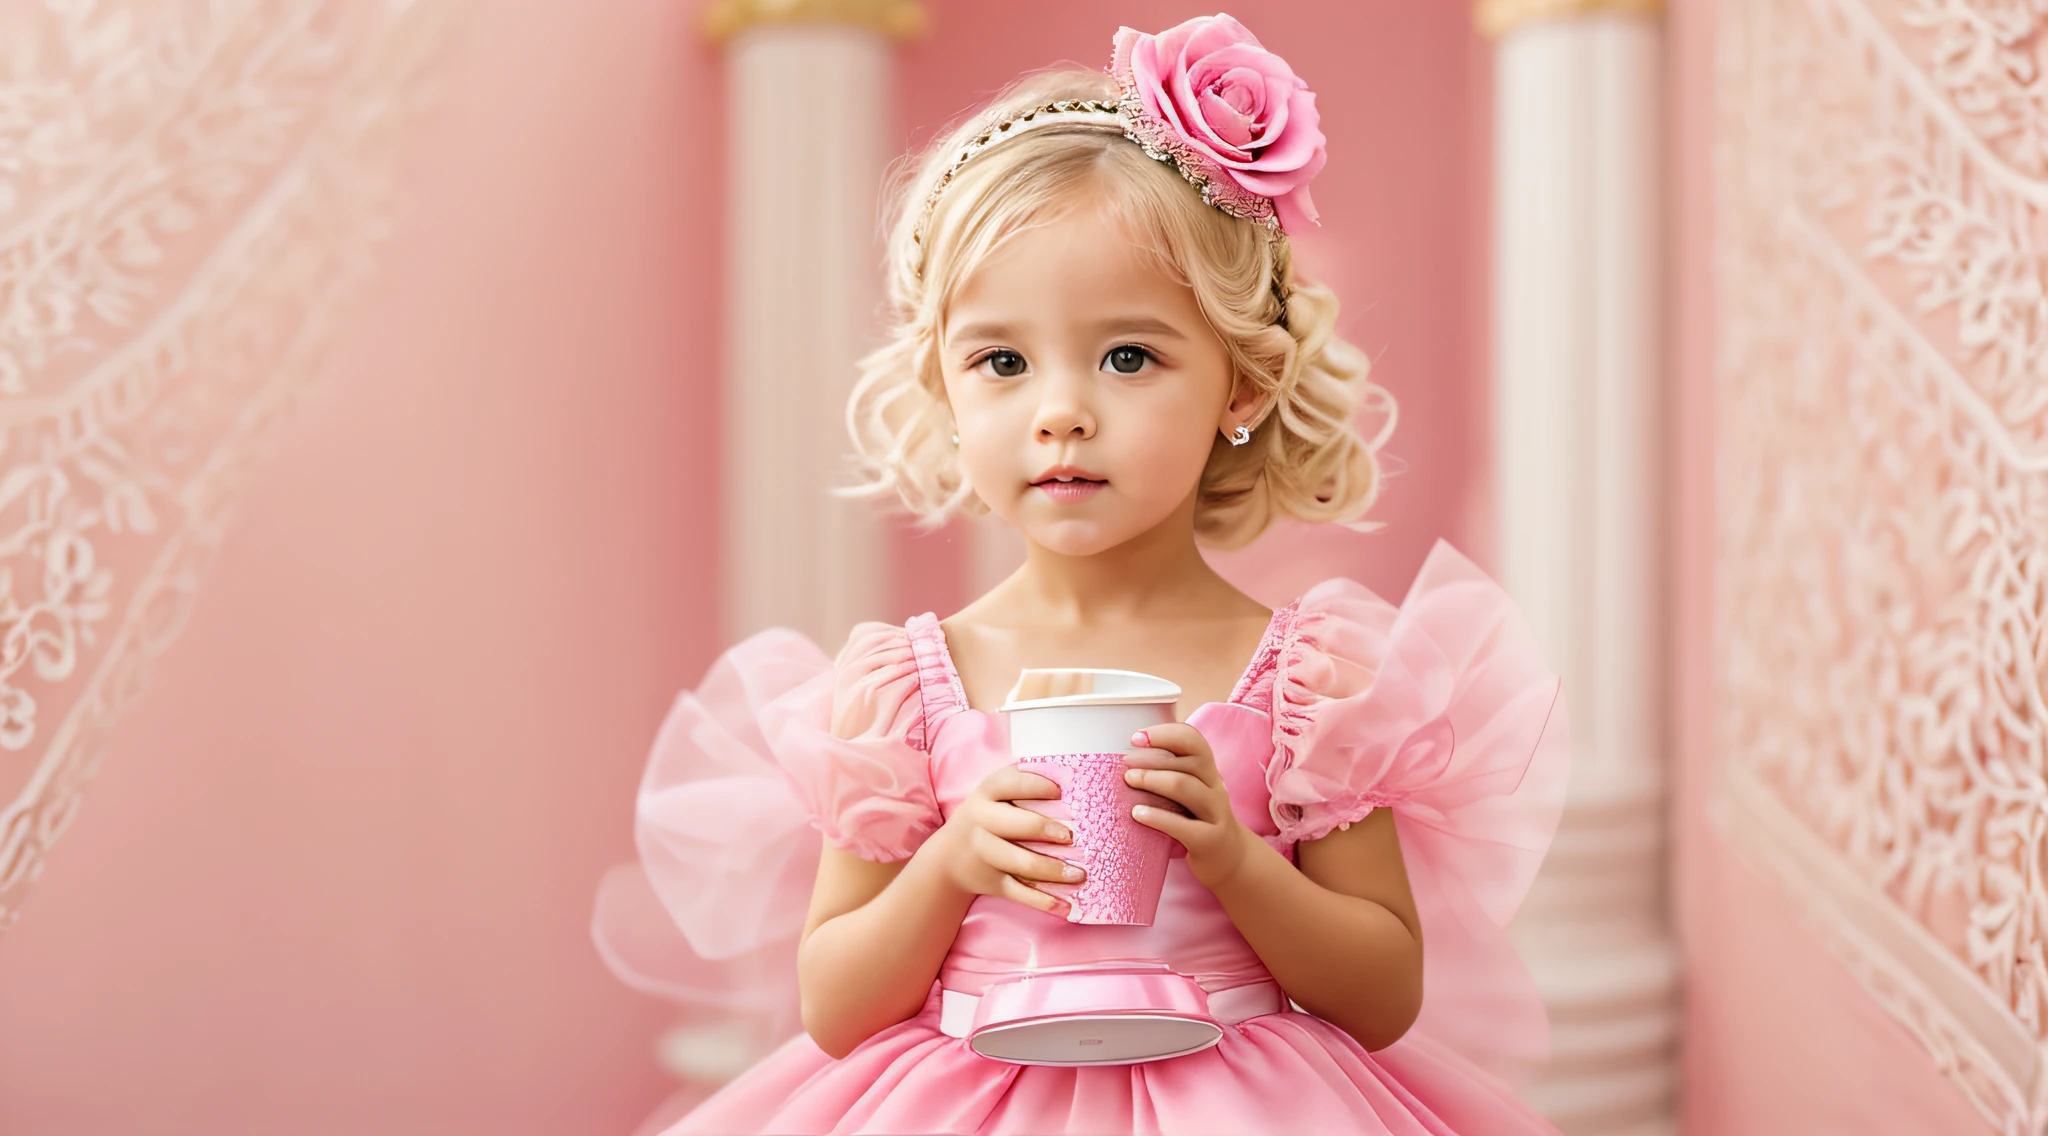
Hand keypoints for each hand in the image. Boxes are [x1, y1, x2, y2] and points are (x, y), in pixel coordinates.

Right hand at [935, 765, 1081, 917]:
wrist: (949, 857)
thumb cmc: (990, 816)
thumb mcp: (997, 794)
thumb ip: (1028, 784)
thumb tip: (1080, 777)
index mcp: (988, 792)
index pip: (1011, 783)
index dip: (1037, 786)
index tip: (1063, 791)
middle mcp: (981, 820)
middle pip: (1014, 825)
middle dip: (1043, 829)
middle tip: (1070, 836)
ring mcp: (984, 853)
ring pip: (1020, 863)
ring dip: (1053, 870)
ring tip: (1079, 874)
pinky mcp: (990, 881)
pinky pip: (1019, 893)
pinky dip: (1043, 901)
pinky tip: (1067, 906)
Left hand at [1125, 723, 1253, 890]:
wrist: (1228, 858)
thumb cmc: (1196, 819)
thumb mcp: (1188, 791)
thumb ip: (1166, 772)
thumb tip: (1123, 757)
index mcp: (1208, 770)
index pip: (1193, 739)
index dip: (1165, 733)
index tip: (1136, 737)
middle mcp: (1215, 787)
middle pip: (1189, 761)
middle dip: (1153, 758)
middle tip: (1125, 762)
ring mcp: (1215, 813)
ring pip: (1186, 787)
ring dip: (1154, 780)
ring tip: (1129, 780)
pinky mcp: (1210, 840)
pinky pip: (1184, 826)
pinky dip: (1157, 817)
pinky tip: (1137, 813)